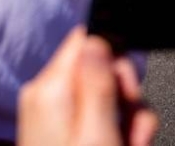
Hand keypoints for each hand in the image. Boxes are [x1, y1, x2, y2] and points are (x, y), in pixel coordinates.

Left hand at [18, 27, 158, 145]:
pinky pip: (84, 112)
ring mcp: (43, 110)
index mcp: (49, 88)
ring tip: (126, 145)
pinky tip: (114, 145)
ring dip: (122, 120)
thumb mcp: (97, 134)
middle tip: (133, 132)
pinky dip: (105, 128)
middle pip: (96, 70)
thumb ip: (98, 85)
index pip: (84, 41)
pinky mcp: (49, 125)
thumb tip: (96, 39)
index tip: (129, 92)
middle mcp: (41, 92)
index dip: (115, 60)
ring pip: (96, 94)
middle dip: (125, 99)